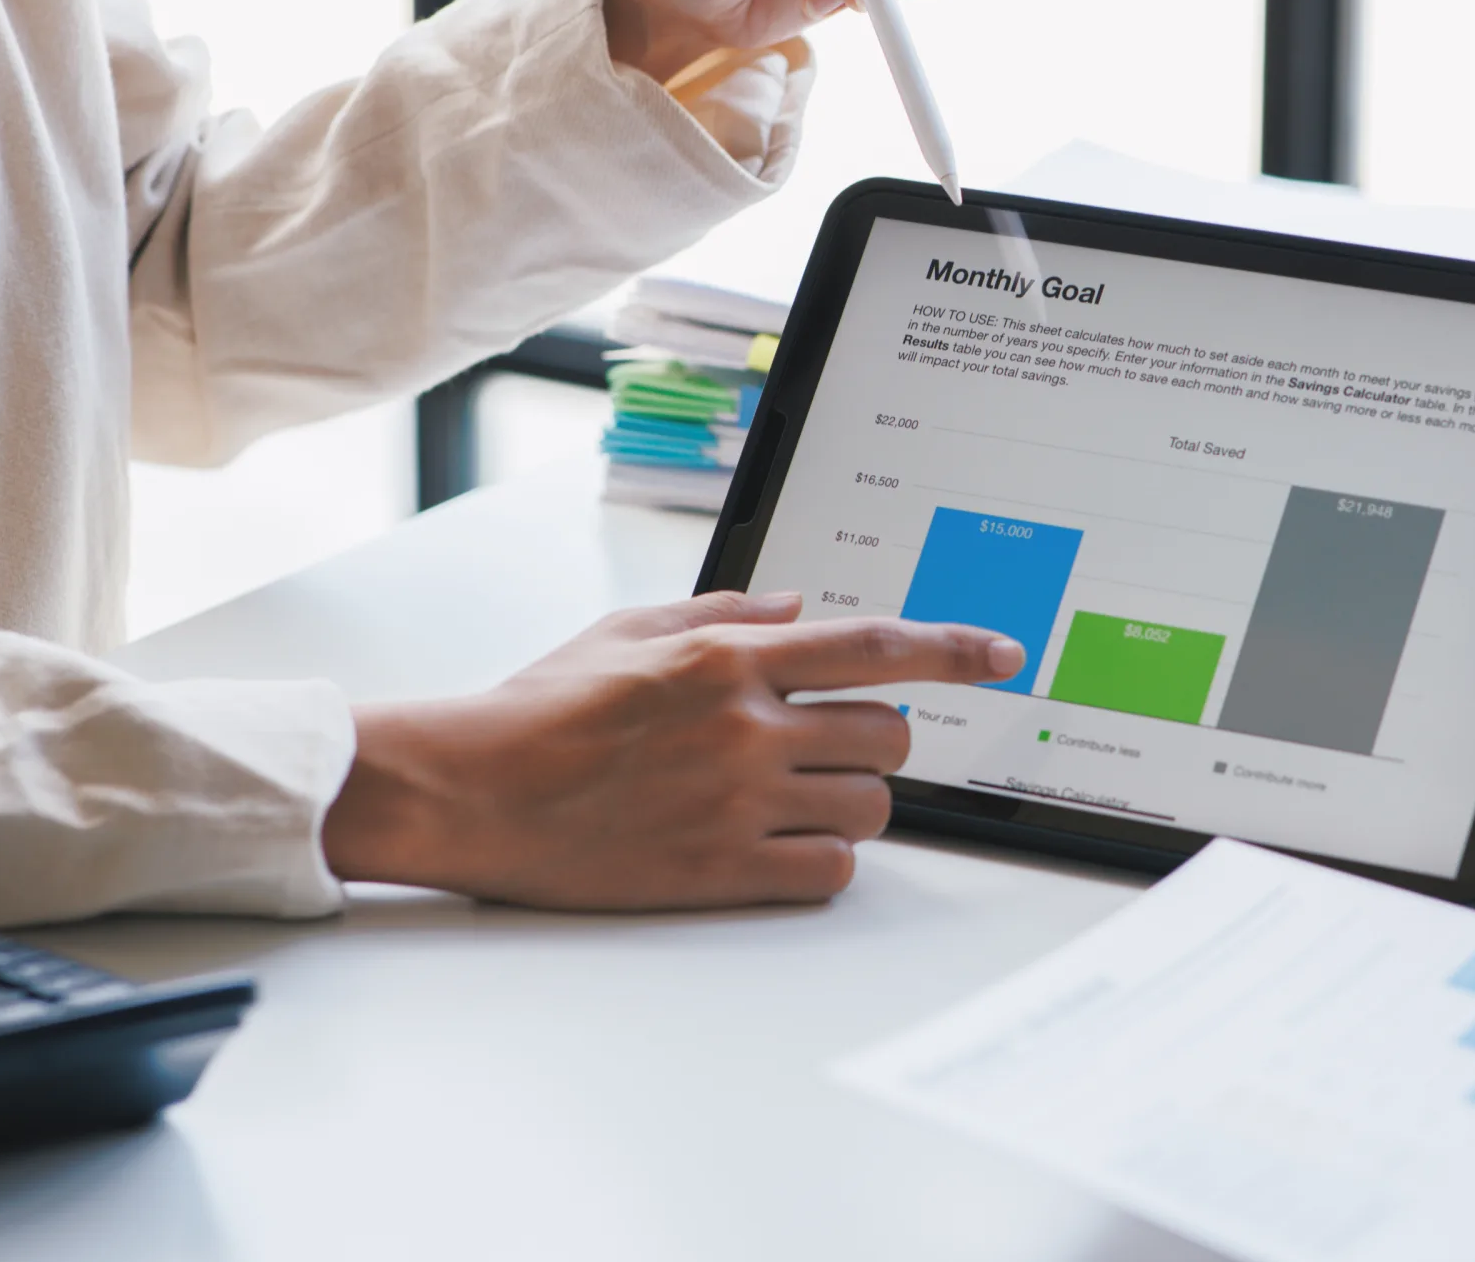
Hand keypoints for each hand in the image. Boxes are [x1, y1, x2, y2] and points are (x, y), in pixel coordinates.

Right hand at [319, 591, 1020, 909]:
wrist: (471, 791)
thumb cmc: (539, 708)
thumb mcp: (629, 628)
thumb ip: (725, 614)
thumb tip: (800, 603)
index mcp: (728, 659)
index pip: (875, 645)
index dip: (955, 648)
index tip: (1004, 654)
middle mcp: (746, 726)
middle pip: (890, 733)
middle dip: (879, 739)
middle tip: (835, 745)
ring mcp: (738, 802)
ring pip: (871, 806)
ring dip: (855, 802)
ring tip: (801, 797)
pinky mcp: (721, 870)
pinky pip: (829, 871)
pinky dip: (823, 860)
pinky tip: (782, 845)